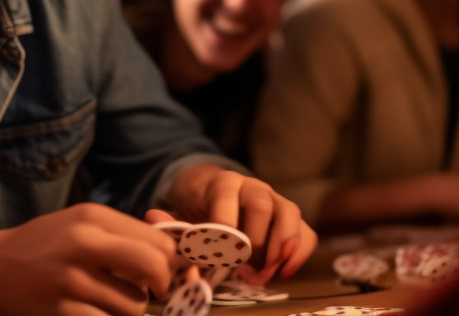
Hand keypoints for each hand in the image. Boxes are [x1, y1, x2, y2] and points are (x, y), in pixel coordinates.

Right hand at [0, 203, 189, 315]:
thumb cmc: (43, 246)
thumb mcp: (80, 224)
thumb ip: (124, 234)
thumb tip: (175, 254)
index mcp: (92, 217)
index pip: (158, 240)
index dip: (172, 261)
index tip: (167, 272)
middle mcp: (82, 243)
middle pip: (153, 268)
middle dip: (163, 285)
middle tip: (154, 291)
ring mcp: (70, 280)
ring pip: (134, 305)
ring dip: (130, 309)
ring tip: (109, 300)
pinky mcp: (61, 311)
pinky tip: (93, 312)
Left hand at [163, 165, 316, 283]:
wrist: (214, 193)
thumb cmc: (198, 210)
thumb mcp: (181, 214)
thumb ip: (170, 223)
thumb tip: (153, 218)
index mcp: (221, 183)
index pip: (226, 199)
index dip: (225, 228)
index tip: (220, 255)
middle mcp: (252, 186)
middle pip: (262, 206)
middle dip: (255, 242)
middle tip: (245, 270)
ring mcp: (275, 198)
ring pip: (289, 213)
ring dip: (280, 248)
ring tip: (265, 274)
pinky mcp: (290, 216)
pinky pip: (306, 231)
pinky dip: (299, 253)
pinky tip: (284, 272)